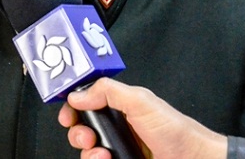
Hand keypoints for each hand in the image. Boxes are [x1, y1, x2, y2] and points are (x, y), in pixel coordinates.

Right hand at [57, 78, 226, 158]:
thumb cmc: (177, 131)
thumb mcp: (140, 101)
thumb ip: (107, 91)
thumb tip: (78, 95)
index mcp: (118, 106)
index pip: (85, 102)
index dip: (73, 108)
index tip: (68, 115)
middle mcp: (116, 128)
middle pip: (81, 129)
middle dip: (77, 133)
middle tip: (87, 136)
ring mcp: (118, 149)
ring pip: (86, 151)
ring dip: (87, 152)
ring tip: (101, 153)